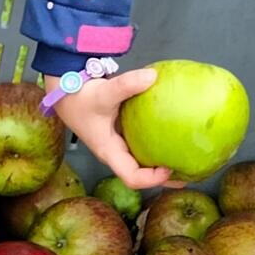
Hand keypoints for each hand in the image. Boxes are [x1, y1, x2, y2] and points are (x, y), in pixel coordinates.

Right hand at [46, 69, 177, 190]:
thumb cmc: (79, 96)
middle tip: (189, 173)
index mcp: (109, 151)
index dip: (152, 179)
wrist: (65, 88)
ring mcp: (118, 143)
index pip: (131, 177)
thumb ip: (127, 84)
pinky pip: (143, 143)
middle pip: (141, 175)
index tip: (170, 168)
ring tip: (187, 157)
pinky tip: (175, 132)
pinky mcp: (122, 132)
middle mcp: (115, 151)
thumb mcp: (103, 92)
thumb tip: (153, 76)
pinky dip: (158, 143)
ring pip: (142, 161)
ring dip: (163, 162)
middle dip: (165, 177)